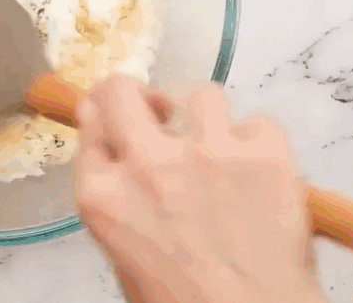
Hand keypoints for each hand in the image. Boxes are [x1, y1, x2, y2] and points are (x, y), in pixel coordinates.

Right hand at [74, 77, 322, 302]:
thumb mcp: (126, 261)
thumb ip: (121, 207)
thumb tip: (129, 174)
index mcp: (103, 196)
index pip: (89, 122)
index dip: (105, 117)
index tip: (119, 120)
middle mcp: (146, 163)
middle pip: (122, 91)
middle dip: (139, 95)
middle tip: (159, 111)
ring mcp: (206, 151)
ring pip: (200, 94)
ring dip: (209, 120)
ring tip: (222, 150)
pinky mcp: (263, 152)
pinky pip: (260, 123)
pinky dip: (261, 144)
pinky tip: (262, 174)